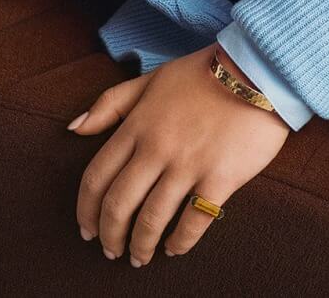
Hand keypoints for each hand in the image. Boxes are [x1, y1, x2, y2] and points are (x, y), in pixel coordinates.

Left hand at [69, 42, 291, 265]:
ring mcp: (187, 165)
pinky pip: (193, 222)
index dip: (86, 210)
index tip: (86, 229)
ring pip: (151, 220)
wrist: (255, 70)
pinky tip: (174, 248)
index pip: (97, 177)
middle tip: (110, 251)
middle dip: (109, 235)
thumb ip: (111, 103)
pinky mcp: (219, 179)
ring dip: (140, 246)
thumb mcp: (152, 79)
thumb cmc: (202, 73)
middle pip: (118, 205)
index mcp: (137, 124)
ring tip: (139, 257)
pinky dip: (179, 242)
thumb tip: (73, 128)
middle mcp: (156, 147)